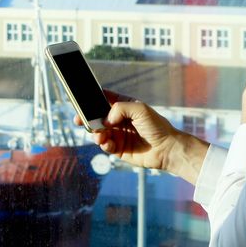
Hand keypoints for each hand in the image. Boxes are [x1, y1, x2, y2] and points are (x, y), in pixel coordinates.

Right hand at [76, 90, 209, 183]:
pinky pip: (105, 145)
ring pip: (98, 132)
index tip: (81, 98)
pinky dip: (103, 144)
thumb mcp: (140, 109)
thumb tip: (105, 119)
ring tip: (99, 134)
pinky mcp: (119, 149)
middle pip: (97, 116)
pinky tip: (107, 143)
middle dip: (87, 118)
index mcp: (125, 106)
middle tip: (79, 119)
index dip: (93, 98)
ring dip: (95, 133)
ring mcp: (118, 134)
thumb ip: (120, 108)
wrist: (166, 149)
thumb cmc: (157, 126)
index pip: (105, 98)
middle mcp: (120, 120)